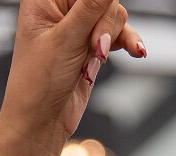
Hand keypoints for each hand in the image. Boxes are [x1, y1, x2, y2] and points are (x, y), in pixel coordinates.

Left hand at [0, 0, 145, 155]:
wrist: (41, 123)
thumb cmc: (38, 83)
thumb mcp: (67, 38)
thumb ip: (92, 5)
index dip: (98, 2)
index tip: (100, 25)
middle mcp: (61, 8)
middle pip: (104, 0)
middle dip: (104, 25)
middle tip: (94, 49)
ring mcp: (78, 26)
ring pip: (114, 15)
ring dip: (110, 40)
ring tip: (93, 63)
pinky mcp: (91, 44)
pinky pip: (119, 33)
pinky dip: (126, 42)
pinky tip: (136, 52)